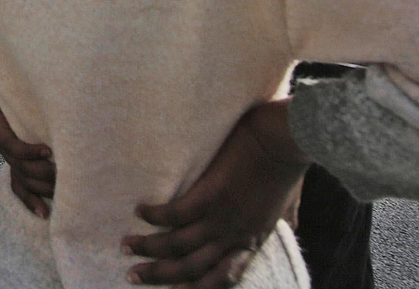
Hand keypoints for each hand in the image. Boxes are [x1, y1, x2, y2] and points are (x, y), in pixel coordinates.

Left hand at [0, 74, 55, 218]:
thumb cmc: (7, 102)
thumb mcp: (26, 123)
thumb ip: (42, 136)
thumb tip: (67, 147)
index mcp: (13, 157)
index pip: (22, 187)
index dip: (33, 202)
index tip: (48, 216)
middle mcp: (7, 156)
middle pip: (27, 182)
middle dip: (46, 189)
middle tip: (68, 190)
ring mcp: (3, 145)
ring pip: (24, 169)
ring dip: (43, 172)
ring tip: (62, 171)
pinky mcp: (0, 132)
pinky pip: (16, 148)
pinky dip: (32, 152)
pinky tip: (46, 151)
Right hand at [123, 99, 310, 287]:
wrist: (286, 143)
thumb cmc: (288, 168)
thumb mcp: (288, 206)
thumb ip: (287, 219)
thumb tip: (293, 223)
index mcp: (252, 242)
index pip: (220, 279)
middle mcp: (233, 238)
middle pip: (190, 269)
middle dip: (158, 275)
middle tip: (131, 276)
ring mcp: (221, 219)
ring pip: (177, 245)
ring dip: (148, 247)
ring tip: (126, 244)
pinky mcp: (211, 195)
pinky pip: (175, 213)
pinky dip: (155, 215)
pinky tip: (140, 210)